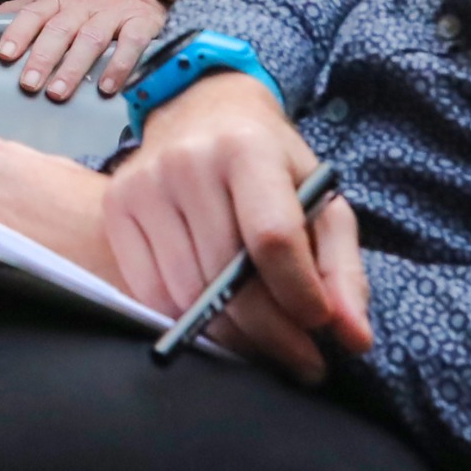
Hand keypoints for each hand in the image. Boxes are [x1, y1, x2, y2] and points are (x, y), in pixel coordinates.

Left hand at [0, 0, 165, 99]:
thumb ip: (22, 10)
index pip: (33, 14)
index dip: (18, 33)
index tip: (4, 55)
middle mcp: (82, 4)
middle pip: (59, 30)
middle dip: (42, 58)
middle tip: (29, 85)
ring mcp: (112, 12)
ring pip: (90, 39)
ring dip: (73, 67)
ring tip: (58, 93)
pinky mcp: (141, 22)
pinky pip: (130, 44)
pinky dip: (118, 66)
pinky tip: (106, 88)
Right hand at [104, 73, 371, 383]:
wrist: (201, 113)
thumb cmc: (271, 163)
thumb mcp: (322, 199)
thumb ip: (342, 270)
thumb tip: (353, 338)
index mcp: (246, 149)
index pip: (272, 238)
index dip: (300, 294)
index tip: (321, 324)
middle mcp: (186, 162)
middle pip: (226, 273)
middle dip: (272, 331)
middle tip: (303, 357)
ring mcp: (144, 184)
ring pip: (187, 291)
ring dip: (233, 334)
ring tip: (265, 341)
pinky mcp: (117, 207)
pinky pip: (150, 291)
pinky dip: (188, 318)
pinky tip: (218, 316)